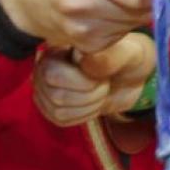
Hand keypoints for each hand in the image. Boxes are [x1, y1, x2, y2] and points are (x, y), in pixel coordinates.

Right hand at [32, 33, 154, 127]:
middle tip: (105, 85)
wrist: (126, 76)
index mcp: (55, 49)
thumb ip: (107, 57)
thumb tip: (84, 61)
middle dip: (91, 95)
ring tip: (100, 92)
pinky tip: (94, 103)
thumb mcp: (125, 53)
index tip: (103, 76)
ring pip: (60, 111)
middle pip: (58, 96)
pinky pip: (62, 119)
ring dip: (90, 105)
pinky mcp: (51, 108)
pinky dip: (85, 114)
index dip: (84, 82)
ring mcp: (45, 90)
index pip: (54, 75)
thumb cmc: (124, 59)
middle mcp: (43, 69)